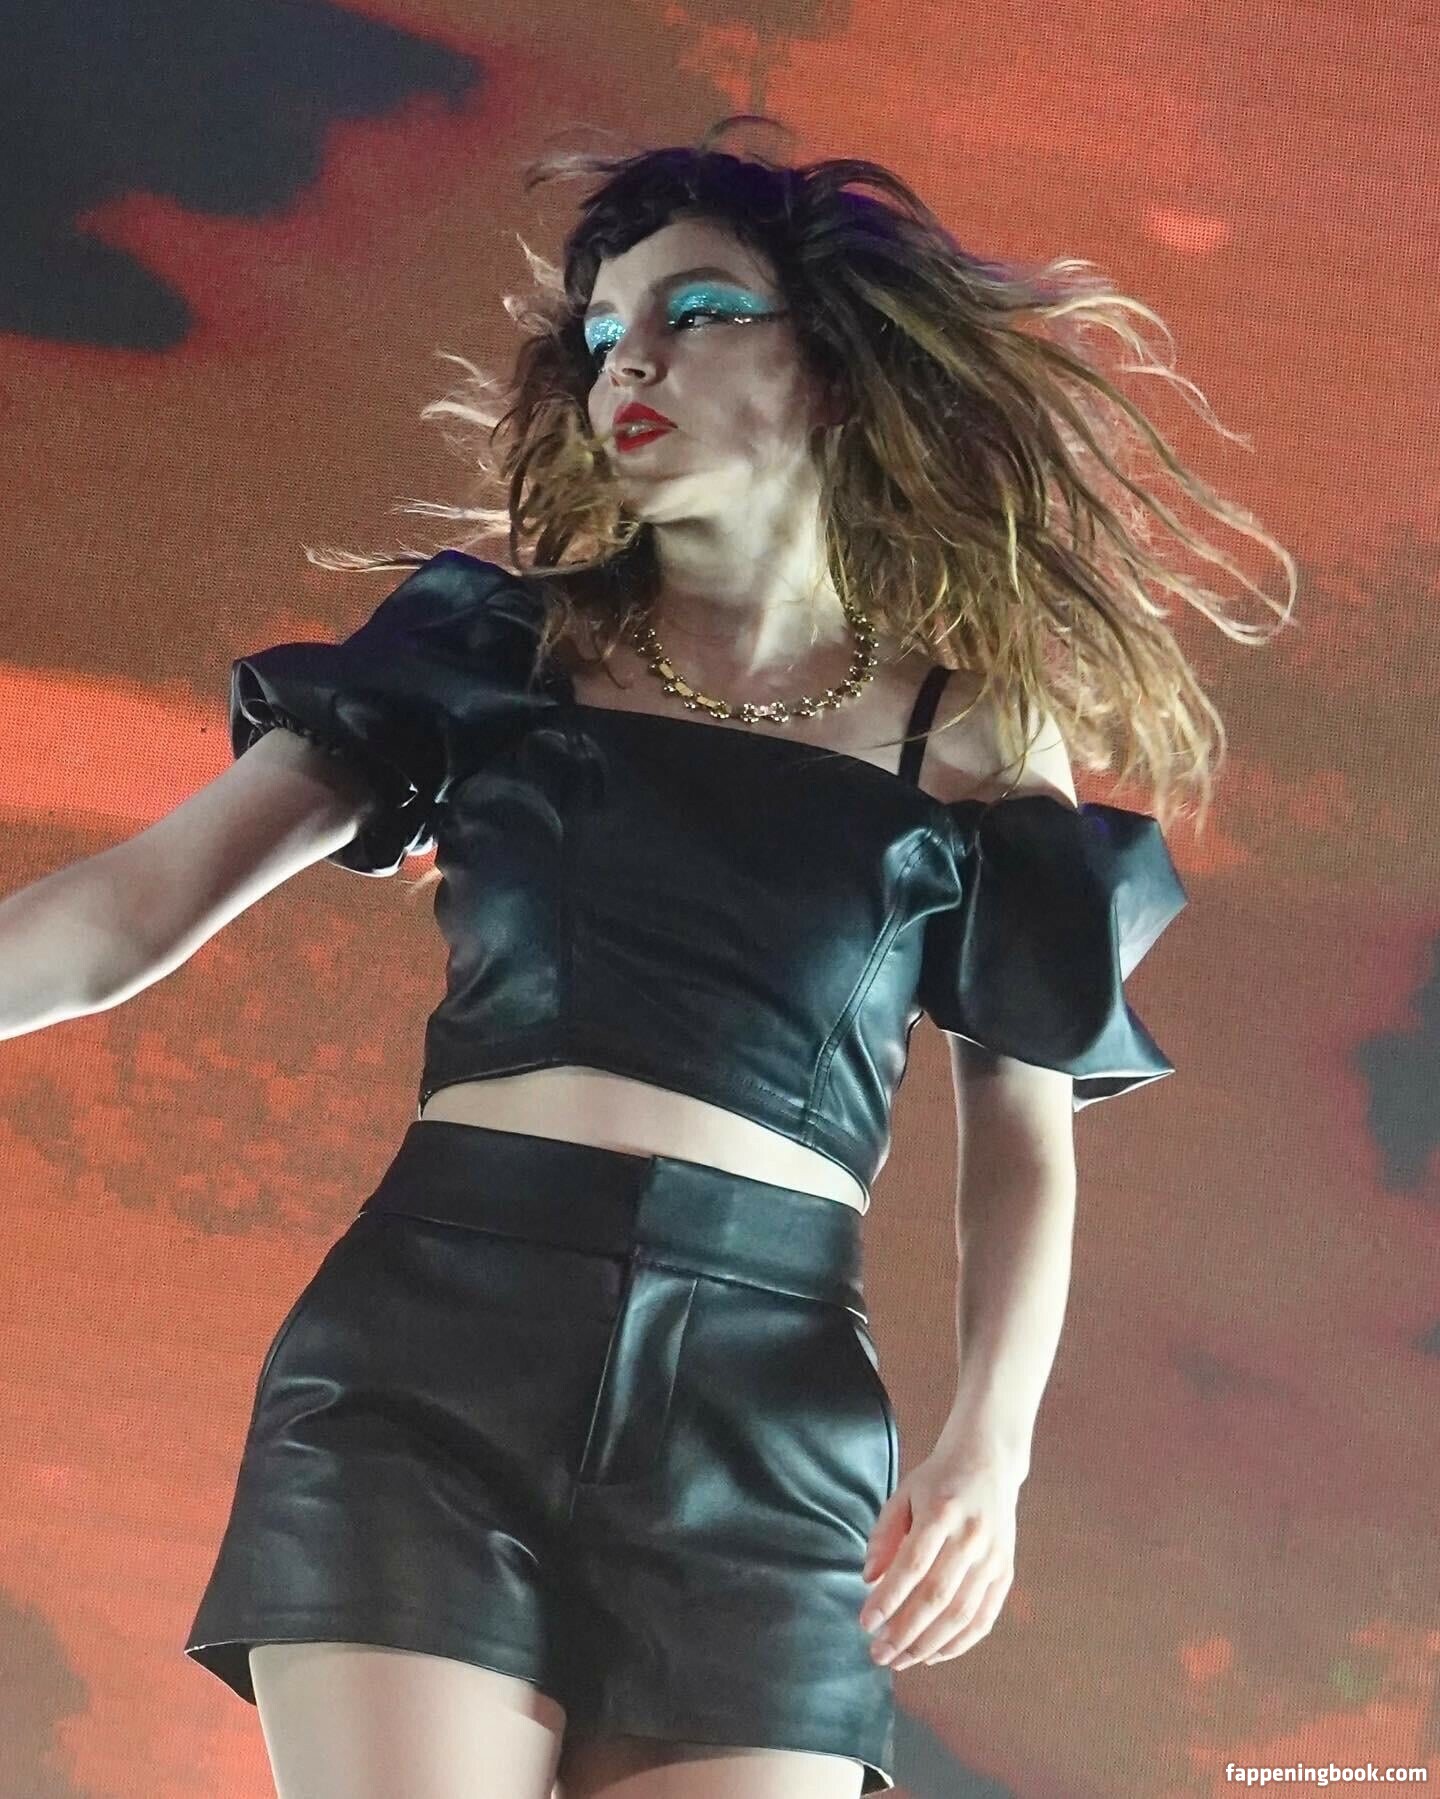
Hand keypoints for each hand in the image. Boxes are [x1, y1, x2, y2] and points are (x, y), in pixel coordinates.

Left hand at [857, 1440, 1019, 1668]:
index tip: (865, 1624)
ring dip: (928, 1644)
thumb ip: (884, 1535)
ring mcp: (993, 1557)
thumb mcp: (903, 1494)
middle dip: (905, 1632)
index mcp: (942, 1512)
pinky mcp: (1005, 1572)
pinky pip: (984, 1617)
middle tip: (879, 1654)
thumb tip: (868, 1580)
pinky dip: (959, 1643)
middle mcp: (971, 1537)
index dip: (888, 1599)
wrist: (988, 1462)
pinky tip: (933, 1655)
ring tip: (900, 1661)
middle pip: (937, 1596)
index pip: (912, 1565)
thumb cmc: (937, 1481)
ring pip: (961, 1613)